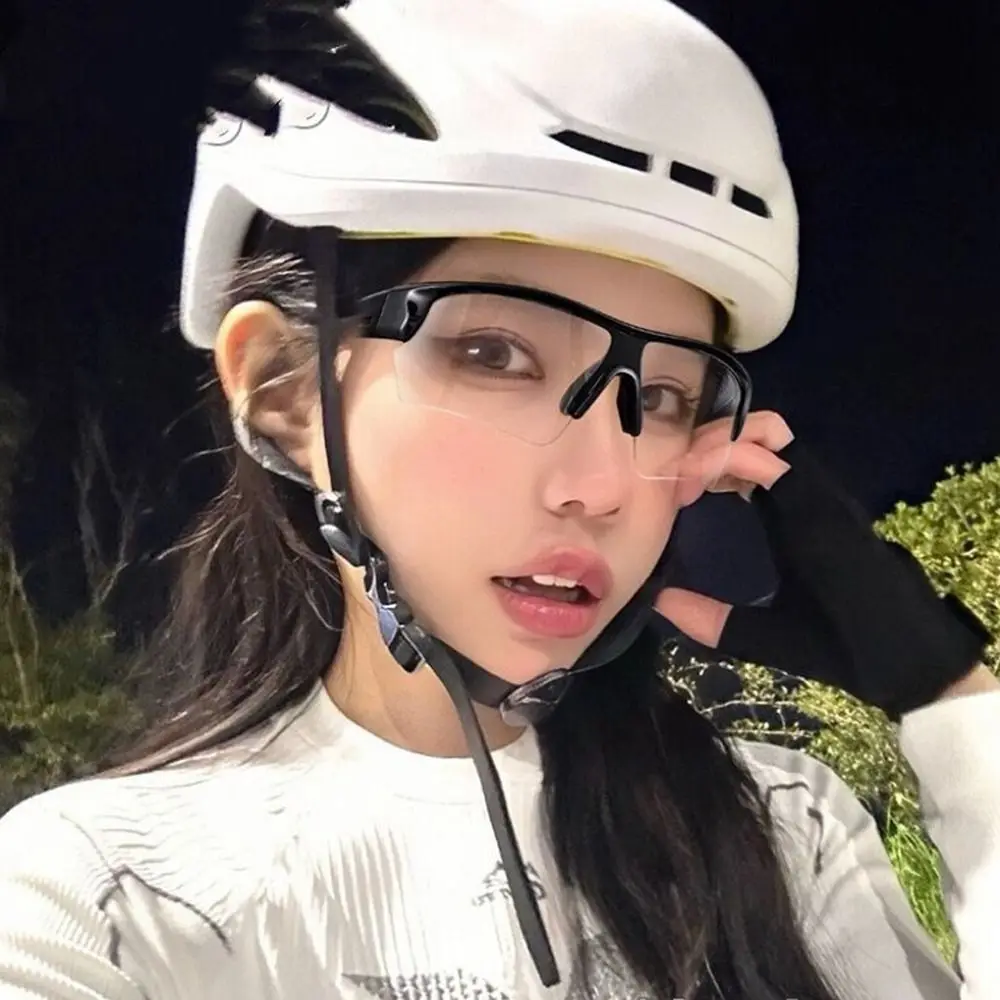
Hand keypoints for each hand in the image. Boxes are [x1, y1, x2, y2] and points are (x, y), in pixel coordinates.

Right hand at [655, 413, 992, 718]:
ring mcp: (826, 497)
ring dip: (731, 446)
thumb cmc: (847, 648)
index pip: (760, 458)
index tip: (681, 491)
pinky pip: (782, 462)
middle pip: (769, 431)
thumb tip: (659, 600)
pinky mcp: (826, 504)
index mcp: (811, 524)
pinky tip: (719, 491)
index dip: (712, 460)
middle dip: (717, 440)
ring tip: (693, 478)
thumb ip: (715, 623)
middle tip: (681, 475)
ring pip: (776, 440)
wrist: (915, 655)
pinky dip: (746, 460)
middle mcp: (820, 498)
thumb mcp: (776, 643)